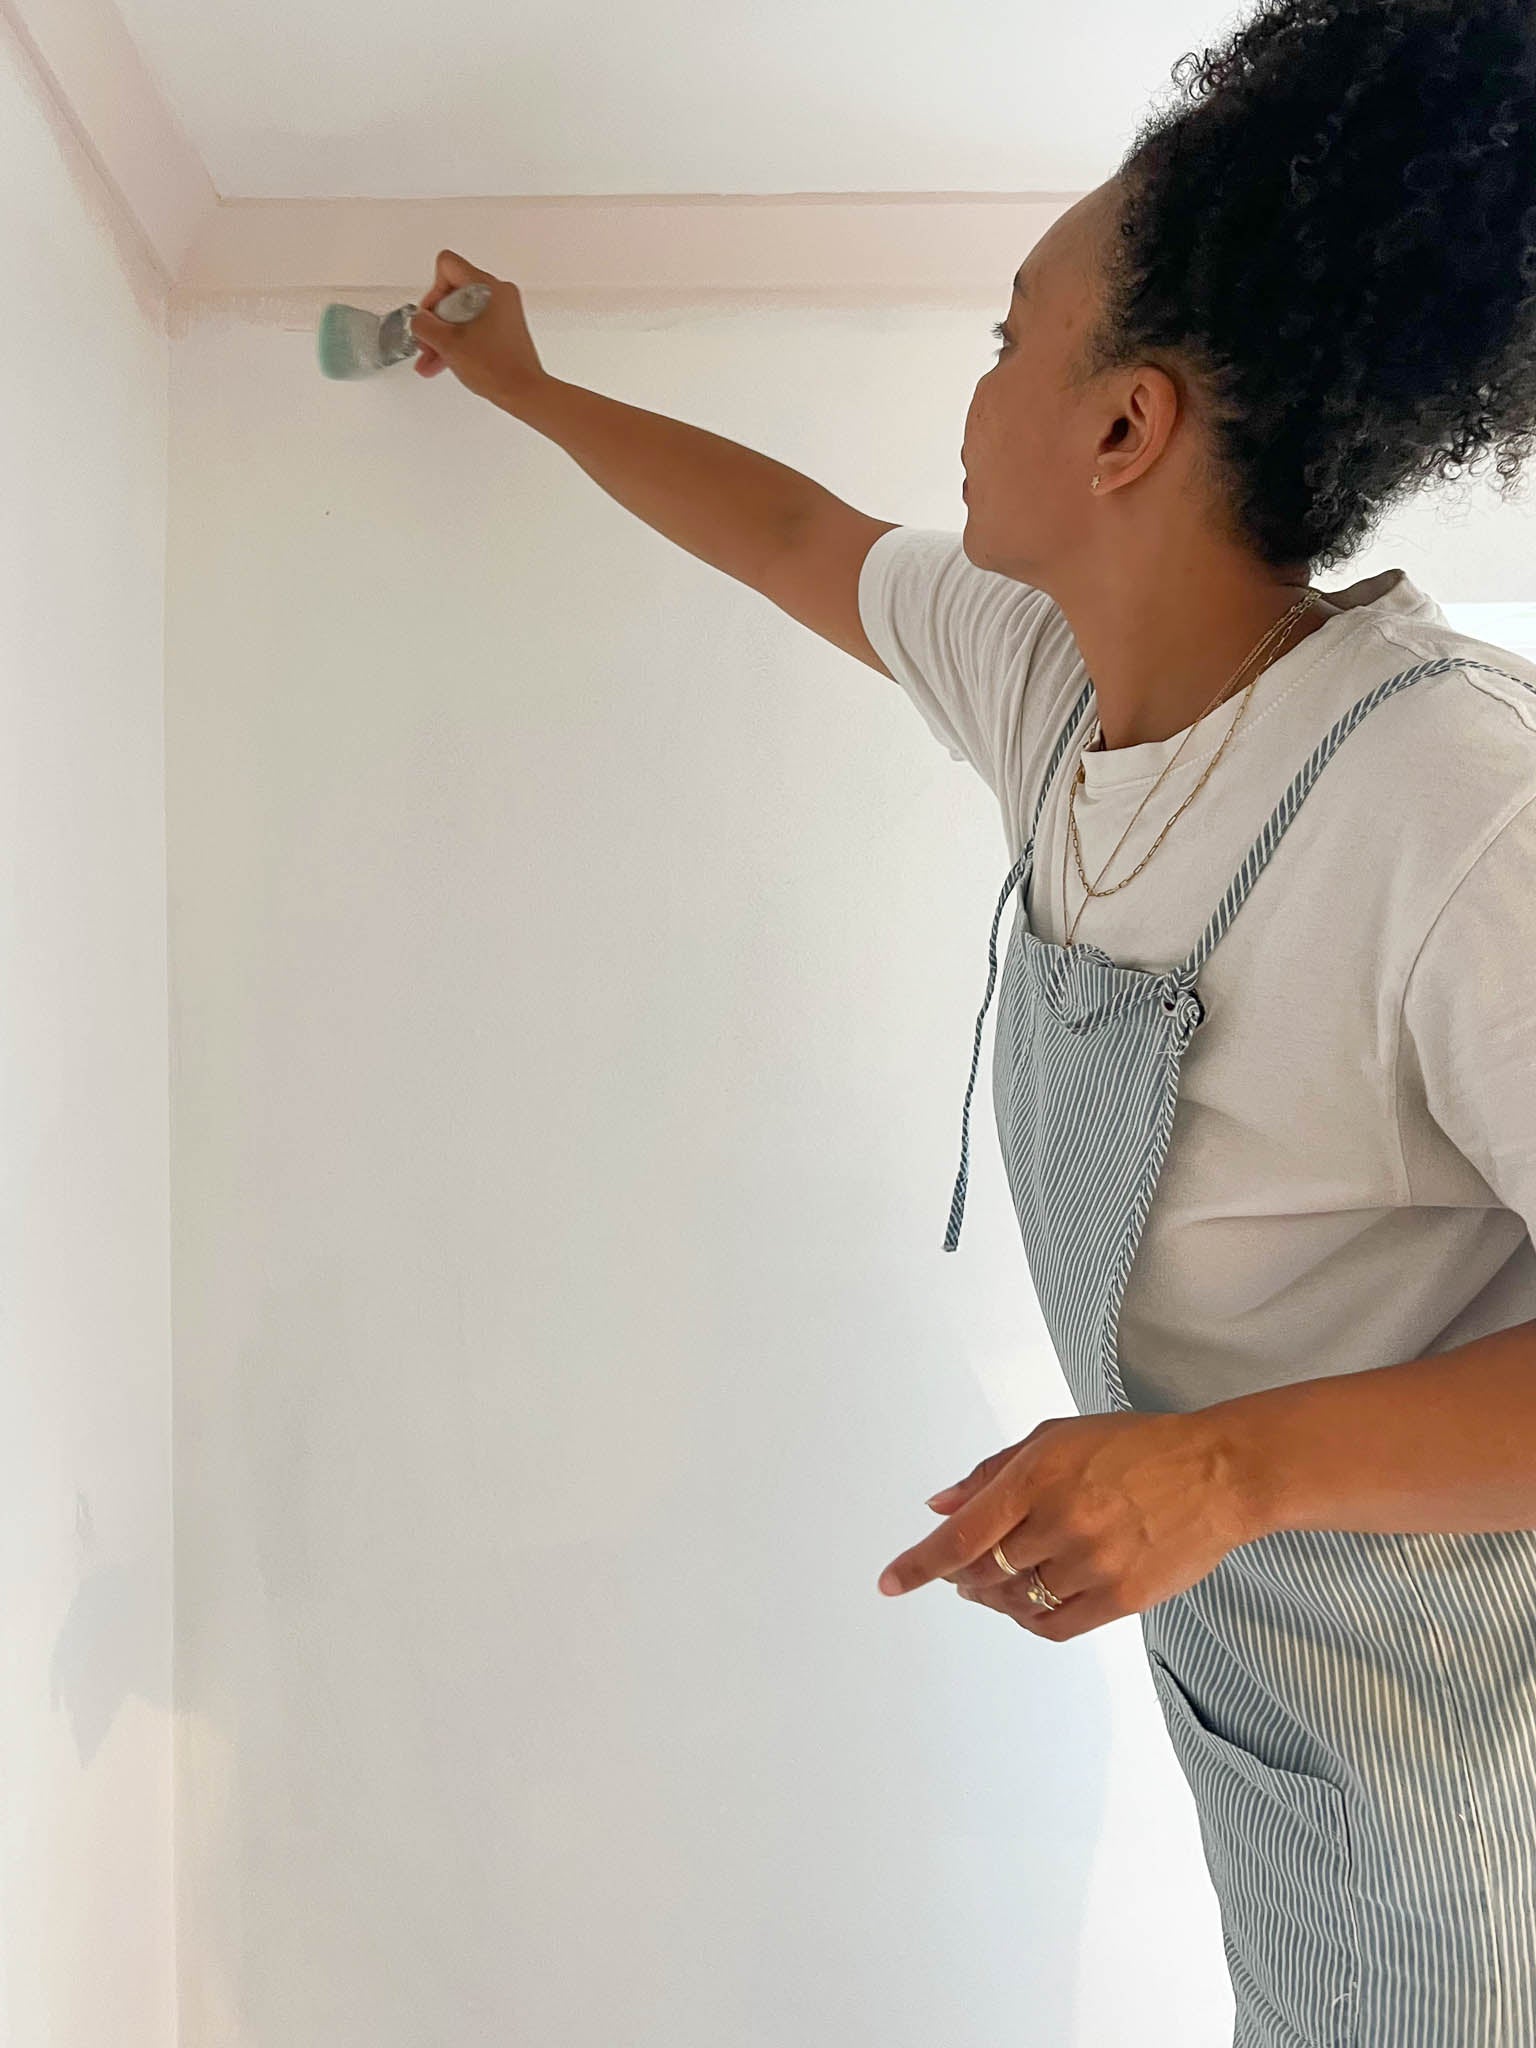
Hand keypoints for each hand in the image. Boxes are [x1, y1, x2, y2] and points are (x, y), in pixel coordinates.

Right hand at [409, 249, 545, 406]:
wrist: (523, 392)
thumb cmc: (497, 368)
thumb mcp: (447, 344)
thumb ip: (424, 325)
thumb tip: (418, 320)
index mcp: (486, 287)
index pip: (447, 266)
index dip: (432, 292)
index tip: (432, 317)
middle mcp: (498, 293)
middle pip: (453, 292)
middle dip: (436, 320)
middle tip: (430, 341)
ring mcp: (504, 310)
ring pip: (462, 313)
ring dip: (444, 335)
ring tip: (433, 357)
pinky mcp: (506, 327)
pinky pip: (475, 325)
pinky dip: (459, 339)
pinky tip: (445, 359)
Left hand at [876, 1412, 1260, 1640]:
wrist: (1215, 1474)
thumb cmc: (1133, 1448)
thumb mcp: (1055, 1439)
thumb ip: (991, 1474)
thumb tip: (939, 1507)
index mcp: (1038, 1477)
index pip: (962, 1534)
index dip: (919, 1563)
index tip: (889, 1583)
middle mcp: (1061, 1523)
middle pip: (983, 1573)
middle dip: (960, 1576)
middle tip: (958, 1571)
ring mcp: (1092, 1564)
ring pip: (1016, 1602)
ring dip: (994, 1597)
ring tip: (996, 1583)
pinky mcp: (1121, 1598)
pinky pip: (1053, 1626)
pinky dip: (1029, 1619)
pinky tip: (1028, 1603)